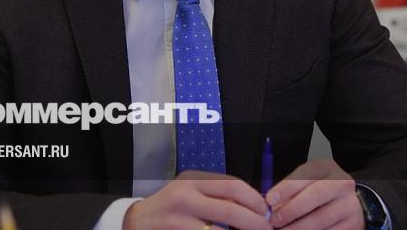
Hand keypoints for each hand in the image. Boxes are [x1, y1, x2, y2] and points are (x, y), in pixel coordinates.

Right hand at [123, 170, 271, 229]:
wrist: (138, 221)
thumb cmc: (173, 206)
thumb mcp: (191, 191)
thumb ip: (217, 195)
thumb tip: (255, 205)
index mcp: (193, 181)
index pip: (233, 187)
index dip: (255, 200)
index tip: (266, 212)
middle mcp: (185, 198)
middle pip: (231, 212)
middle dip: (255, 223)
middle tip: (267, 229)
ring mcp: (179, 221)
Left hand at [265, 159, 363, 229]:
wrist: (346, 204)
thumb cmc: (317, 191)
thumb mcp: (306, 183)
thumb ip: (290, 191)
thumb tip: (270, 207)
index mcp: (327, 167)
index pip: (305, 175)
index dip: (286, 188)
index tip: (270, 200)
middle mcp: (342, 183)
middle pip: (315, 195)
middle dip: (291, 210)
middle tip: (274, 221)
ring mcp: (349, 204)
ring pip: (321, 219)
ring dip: (298, 227)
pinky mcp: (352, 224)